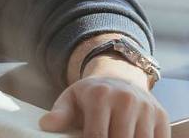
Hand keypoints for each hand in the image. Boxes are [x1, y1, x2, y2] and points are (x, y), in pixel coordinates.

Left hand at [39, 76, 168, 137]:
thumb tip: (45, 125)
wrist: (119, 76)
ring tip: (115, 137)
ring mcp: (146, 108)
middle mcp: (125, 100)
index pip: (97, 136)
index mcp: (99, 96)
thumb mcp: (72, 98)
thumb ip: (60, 113)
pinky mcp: (162, 116)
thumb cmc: (92, 94)